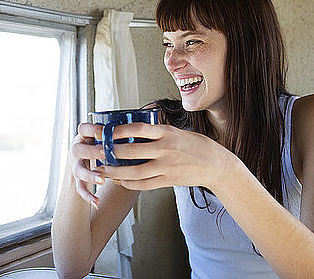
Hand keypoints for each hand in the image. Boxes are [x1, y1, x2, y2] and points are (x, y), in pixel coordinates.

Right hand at [67, 123, 107, 207]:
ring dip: (90, 175)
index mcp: (83, 137)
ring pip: (79, 171)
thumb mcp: (102, 137)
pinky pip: (81, 189)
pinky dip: (88, 196)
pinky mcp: (77, 180)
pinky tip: (96, 202)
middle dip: (92, 151)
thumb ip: (115, 134)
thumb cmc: (98, 147)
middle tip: (104, 153)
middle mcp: (77, 150)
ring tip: (101, 179)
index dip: (92, 129)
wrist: (82, 162)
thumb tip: (142, 126)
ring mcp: (75, 166)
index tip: (103, 131)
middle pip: (78, 150)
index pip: (83, 129)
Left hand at [97, 122, 232, 191]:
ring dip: (116, 171)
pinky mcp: (169, 180)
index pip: (138, 128)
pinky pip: (144, 184)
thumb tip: (133, 127)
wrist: (216, 164)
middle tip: (97, 152)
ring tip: (103, 170)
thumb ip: (157, 131)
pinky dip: (130, 183)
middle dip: (111, 152)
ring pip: (135, 171)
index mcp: (167, 132)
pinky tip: (120, 181)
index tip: (105, 131)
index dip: (119, 130)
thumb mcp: (176, 131)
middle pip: (132, 151)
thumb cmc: (194, 145)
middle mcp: (166, 148)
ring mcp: (167, 166)